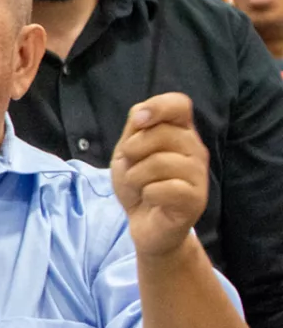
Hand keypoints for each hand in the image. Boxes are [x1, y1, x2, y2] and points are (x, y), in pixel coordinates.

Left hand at [111, 93, 210, 257]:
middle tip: (133, 168)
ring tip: (140, 186)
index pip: (179, 104)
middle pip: (162, 134)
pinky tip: (151, 199)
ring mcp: (199, 174)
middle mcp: (196, 149)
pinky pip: (161, 188)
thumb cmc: (138, 183)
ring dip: (136, 176)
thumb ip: (136, 128)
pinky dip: (146, 194)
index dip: (157, 107)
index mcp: (180, 132)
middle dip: (134, 151)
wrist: (144, 223)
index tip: (139, 122)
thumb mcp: (128, 152)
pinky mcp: (196, 199)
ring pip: (159, 162)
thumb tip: (142, 113)